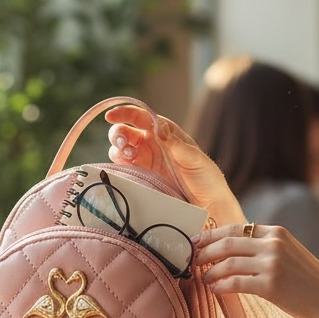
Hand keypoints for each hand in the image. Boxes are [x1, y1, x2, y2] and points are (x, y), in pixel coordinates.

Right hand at [105, 106, 245, 225]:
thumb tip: (159, 127)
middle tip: (124, 144)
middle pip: (125, 131)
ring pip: (120, 148)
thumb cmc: (206, 177)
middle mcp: (152, 143)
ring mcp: (145, 160)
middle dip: (118, 134)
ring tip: (129, 157)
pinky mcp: (140, 176)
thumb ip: (174, 143)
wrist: (207, 204)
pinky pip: (122, 167)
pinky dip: (117, 164)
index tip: (110, 115)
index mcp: (166, 132)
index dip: (125, 113)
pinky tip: (124, 167)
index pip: (142, 117)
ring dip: (117, 149)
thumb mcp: (193, 158)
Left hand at [193, 222, 318, 317]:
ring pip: (228, 262)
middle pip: (227, 242)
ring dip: (210, 271)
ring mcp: (272, 264)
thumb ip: (264, 245)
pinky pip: (235, 283)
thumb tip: (230, 246)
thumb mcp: (288, 252)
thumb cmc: (306, 280)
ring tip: (202, 277)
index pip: (235, 228)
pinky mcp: (270, 285)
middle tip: (191, 259)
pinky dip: (220, 285)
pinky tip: (214, 289)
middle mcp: (273, 244)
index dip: (210, 235)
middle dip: (204, 251)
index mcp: (276, 232)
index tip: (195, 241)